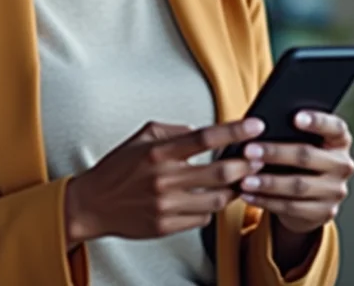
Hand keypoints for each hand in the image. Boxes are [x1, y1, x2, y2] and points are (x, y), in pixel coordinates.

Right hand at [64, 118, 265, 246]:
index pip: (205, 137)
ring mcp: (167, 205)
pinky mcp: (167, 226)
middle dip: (246, 164)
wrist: (94, 204)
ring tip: (242, 179)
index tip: (255, 126)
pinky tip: (212, 198)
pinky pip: (202, 217)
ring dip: (235, 188)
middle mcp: (165, 178)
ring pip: (217, 198)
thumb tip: (200, 131)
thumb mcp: (141, 137)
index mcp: (159, 151)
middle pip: (220, 171)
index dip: (234, 131)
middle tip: (259, 157)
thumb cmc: (118, 168)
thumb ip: (172, 131)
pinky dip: (211, 207)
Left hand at [237, 111, 353, 234]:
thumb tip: (256, 126)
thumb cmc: (297, 154)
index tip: (294, 116)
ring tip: (244, 180)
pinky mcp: (324, 212)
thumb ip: (287, 131)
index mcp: (339, 140)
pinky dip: (265, 200)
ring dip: (268, 183)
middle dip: (275, 153)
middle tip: (248, 150)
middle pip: (308, 156)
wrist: (310, 195)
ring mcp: (335, 191)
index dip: (317, 121)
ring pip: (298, 186)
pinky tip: (247, 194)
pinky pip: (291, 207)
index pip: (335, 127)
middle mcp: (342, 165)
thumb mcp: (298, 140)